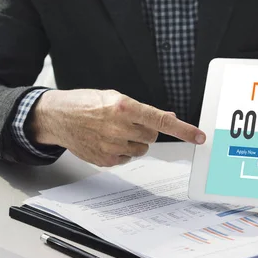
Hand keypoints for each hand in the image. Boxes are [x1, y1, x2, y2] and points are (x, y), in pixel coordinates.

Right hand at [28, 89, 205, 166]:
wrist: (57, 116)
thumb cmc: (85, 104)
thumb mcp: (114, 97)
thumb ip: (142, 110)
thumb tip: (169, 117)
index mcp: (124, 107)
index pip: (161, 121)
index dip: (184, 129)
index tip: (199, 136)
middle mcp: (119, 127)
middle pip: (152, 137)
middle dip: (145, 131)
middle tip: (127, 123)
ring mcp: (112, 146)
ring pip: (142, 149)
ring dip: (134, 142)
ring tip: (113, 132)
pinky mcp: (106, 160)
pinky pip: (127, 159)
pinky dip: (122, 151)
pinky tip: (106, 141)